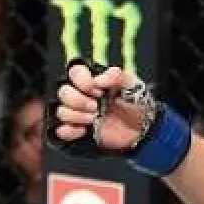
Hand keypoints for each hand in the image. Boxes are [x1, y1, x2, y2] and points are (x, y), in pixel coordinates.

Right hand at [47, 58, 192, 176]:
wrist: (143, 130)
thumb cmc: (138, 104)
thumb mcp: (133, 85)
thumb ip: (117, 76)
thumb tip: (97, 80)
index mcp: (93, 80)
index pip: (75, 72)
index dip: (83, 81)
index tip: (99, 91)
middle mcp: (82, 94)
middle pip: (63, 92)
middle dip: (79, 101)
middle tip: (97, 107)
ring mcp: (78, 113)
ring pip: (61, 111)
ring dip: (77, 116)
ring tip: (95, 119)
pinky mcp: (77, 130)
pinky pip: (60, 130)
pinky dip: (70, 131)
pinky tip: (85, 131)